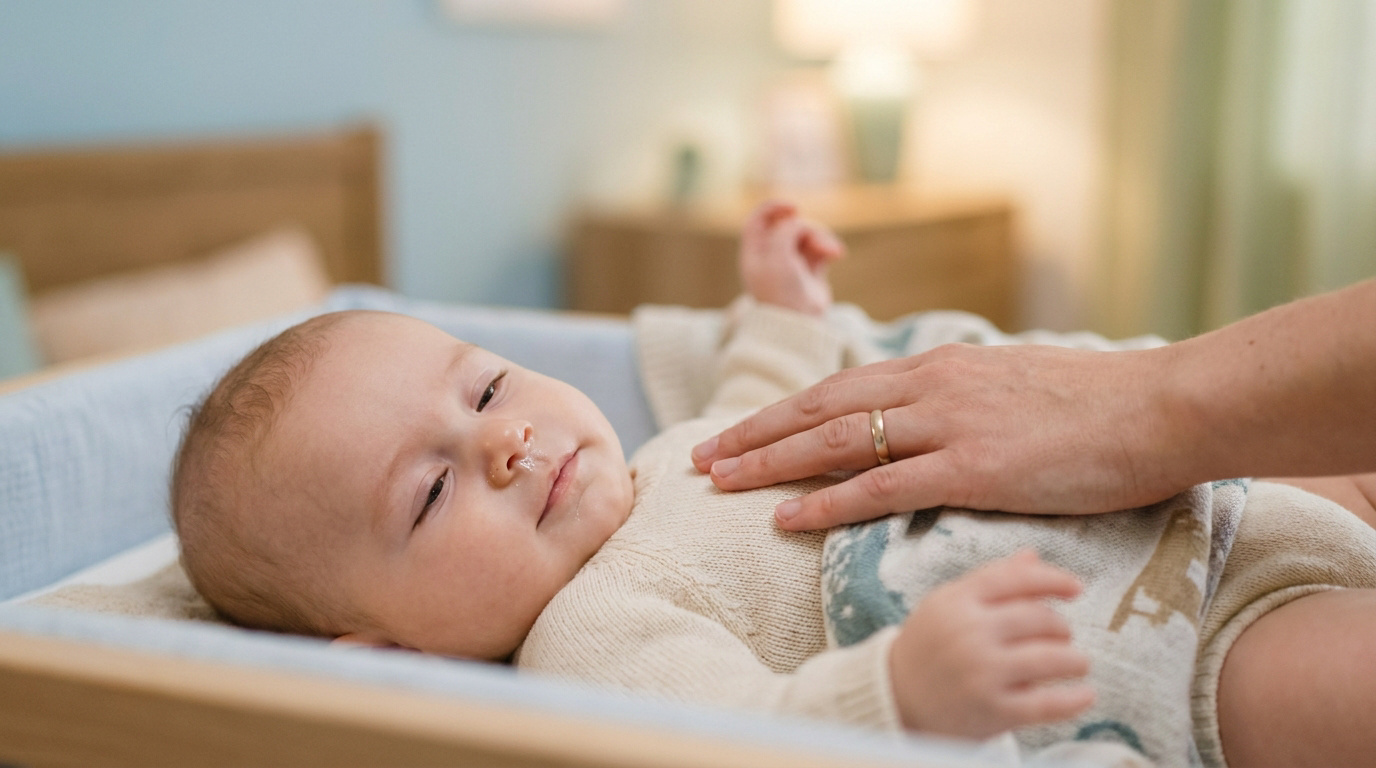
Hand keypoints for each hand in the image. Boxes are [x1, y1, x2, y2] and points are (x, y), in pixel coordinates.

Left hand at [692, 342, 1189, 529]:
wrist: (1162, 406)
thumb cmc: (1098, 402)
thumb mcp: (1013, 383)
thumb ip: (962, 397)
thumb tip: (933, 416)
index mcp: (940, 366)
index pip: (840, 387)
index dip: (783, 411)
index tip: (740, 430)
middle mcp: (931, 386)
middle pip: (819, 407)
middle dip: (754, 433)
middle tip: (704, 456)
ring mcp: (949, 425)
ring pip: (836, 441)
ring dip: (770, 463)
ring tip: (720, 482)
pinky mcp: (974, 468)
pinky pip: (881, 487)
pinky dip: (826, 501)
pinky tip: (785, 516)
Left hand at [739, 200, 844, 315]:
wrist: (800, 324)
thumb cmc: (781, 292)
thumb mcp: (777, 256)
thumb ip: (786, 231)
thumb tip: (800, 222)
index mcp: (755, 253)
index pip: (759, 220)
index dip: (774, 208)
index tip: (793, 208)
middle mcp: (771, 256)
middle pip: (789, 226)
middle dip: (807, 228)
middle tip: (817, 242)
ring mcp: (792, 263)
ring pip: (808, 236)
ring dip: (822, 238)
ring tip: (833, 251)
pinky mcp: (811, 270)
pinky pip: (821, 248)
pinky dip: (829, 248)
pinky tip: (837, 254)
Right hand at [890, 550, 1092, 737]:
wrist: (894, 698)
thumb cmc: (929, 646)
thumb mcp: (949, 604)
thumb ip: (991, 581)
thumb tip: (1033, 556)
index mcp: (957, 601)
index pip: (1016, 579)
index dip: (1053, 579)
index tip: (1076, 588)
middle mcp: (969, 633)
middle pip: (1039, 618)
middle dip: (1060, 627)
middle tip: (1063, 636)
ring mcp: (980, 673)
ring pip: (1049, 658)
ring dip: (1074, 660)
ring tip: (1077, 662)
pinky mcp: (992, 711)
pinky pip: (1046, 704)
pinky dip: (1073, 699)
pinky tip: (1085, 695)